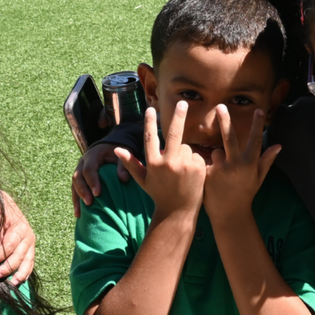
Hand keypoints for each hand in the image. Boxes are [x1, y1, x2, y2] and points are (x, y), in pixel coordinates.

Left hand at [0, 191, 34, 283]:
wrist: (3, 201)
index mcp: (21, 228)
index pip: (8, 247)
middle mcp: (28, 237)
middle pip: (18, 257)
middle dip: (6, 268)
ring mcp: (30, 244)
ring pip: (27, 262)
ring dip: (19, 275)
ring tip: (11, 284)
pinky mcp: (29, 249)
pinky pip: (29, 263)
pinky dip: (26, 272)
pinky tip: (20, 281)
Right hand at [71, 141, 127, 217]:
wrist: (107, 147)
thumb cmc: (116, 153)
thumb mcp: (121, 156)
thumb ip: (123, 165)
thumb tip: (123, 179)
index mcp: (93, 156)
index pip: (89, 169)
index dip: (92, 181)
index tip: (98, 193)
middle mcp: (82, 162)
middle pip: (77, 177)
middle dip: (82, 191)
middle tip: (89, 203)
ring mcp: (79, 169)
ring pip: (73, 184)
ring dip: (76, 198)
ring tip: (80, 213)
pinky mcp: (79, 177)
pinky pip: (74, 188)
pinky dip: (76, 200)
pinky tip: (78, 214)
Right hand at [115, 104, 204, 219]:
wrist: (178, 212)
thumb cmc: (159, 194)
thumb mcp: (143, 180)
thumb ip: (131, 163)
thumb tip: (116, 149)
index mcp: (153, 164)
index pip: (150, 137)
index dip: (150, 122)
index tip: (151, 109)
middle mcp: (168, 163)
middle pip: (174, 133)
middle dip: (178, 116)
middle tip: (183, 102)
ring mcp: (184, 165)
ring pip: (185, 147)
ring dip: (183, 153)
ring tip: (180, 171)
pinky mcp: (198, 168)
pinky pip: (196, 155)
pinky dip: (194, 160)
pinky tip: (190, 174)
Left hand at [202, 106, 280, 225]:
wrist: (230, 215)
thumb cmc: (245, 195)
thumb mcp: (258, 178)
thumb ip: (266, 161)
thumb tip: (279, 146)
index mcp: (250, 164)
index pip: (255, 140)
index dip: (257, 124)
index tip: (258, 110)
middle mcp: (236, 165)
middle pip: (230, 137)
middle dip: (225, 120)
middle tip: (219, 106)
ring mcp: (221, 169)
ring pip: (216, 152)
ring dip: (216, 159)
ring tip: (221, 176)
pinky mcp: (208, 174)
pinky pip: (205, 162)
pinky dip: (207, 167)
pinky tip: (210, 180)